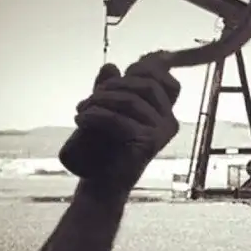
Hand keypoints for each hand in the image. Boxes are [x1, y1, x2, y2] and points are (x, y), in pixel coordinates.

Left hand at [59, 52, 180, 194]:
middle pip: (146, 85)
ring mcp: (162, 132)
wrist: (102, 183)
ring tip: (80, 110)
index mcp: (165, 112)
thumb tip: (111, 66)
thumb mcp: (108, 110)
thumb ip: (111, 88)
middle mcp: (170, 121)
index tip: (117, 74)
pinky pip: (120, 120)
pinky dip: (97, 116)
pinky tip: (80, 119)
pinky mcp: (149, 143)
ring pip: (131, 101)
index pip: (164, 78)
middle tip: (88, 98)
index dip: (144, 69)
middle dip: (113, 86)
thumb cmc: (106, 147)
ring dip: (100, 101)